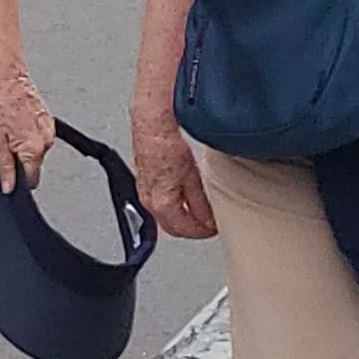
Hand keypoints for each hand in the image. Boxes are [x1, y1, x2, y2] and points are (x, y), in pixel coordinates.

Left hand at [0, 67, 55, 190]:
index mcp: (33, 150)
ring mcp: (50, 132)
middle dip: (21, 161)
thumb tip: (8, 186)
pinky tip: (19, 124)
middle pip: (34, 165)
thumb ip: (5, 167)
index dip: (19, 181)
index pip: (31, 179)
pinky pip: (40, 138)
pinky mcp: (50, 122)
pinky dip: (30, 136)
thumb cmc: (0, 104)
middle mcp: (45, 142)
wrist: (9, 80)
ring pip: (37, 151)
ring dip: (25, 147)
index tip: (11, 176)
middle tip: (6, 144)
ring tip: (11, 130)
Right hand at [132, 108, 215, 238]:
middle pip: (172, 227)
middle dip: (191, 228)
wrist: (151, 126)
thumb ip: (201, 202)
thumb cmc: (166, 144)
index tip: (214, 228)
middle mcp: (149, 201)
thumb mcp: (192, 177)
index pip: (183, 230)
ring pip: (165, 216)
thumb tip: (209, 219)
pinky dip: (174, 205)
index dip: (202, 232)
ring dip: (182, 217)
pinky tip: (185, 195)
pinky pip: (159, 203)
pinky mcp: (144, 182)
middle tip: (209, 223)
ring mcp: (145, 192)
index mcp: (161, 203)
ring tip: (201, 209)